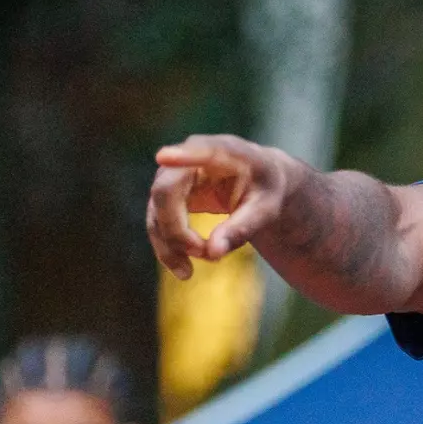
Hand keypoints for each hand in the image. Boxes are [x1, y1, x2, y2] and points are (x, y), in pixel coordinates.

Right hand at [147, 135, 301, 278]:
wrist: (261, 184)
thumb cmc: (267, 190)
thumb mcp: (266, 210)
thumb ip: (242, 228)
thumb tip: (213, 254)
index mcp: (225, 151)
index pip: (201, 151)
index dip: (182, 156)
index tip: (164, 157)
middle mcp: (191, 156)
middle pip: (165, 192)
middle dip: (176, 229)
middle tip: (201, 254)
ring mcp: (175, 174)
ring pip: (156, 211)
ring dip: (168, 244)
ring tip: (188, 273)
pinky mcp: (170, 194)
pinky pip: (158, 222)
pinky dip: (167, 247)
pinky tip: (183, 270)